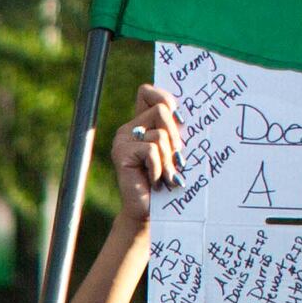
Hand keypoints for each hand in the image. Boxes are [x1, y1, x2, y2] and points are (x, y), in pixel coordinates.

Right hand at [111, 82, 182, 226]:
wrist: (150, 211)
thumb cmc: (167, 180)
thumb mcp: (174, 150)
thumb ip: (174, 130)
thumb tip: (180, 113)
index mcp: (141, 122)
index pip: (148, 91)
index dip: (166, 98)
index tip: (180, 120)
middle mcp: (129, 128)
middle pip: (162, 109)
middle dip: (176, 135)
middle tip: (176, 159)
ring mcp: (123, 140)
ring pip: (160, 134)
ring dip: (169, 159)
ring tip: (164, 176)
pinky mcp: (121, 153)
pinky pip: (151, 150)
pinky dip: (159, 168)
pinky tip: (154, 180)